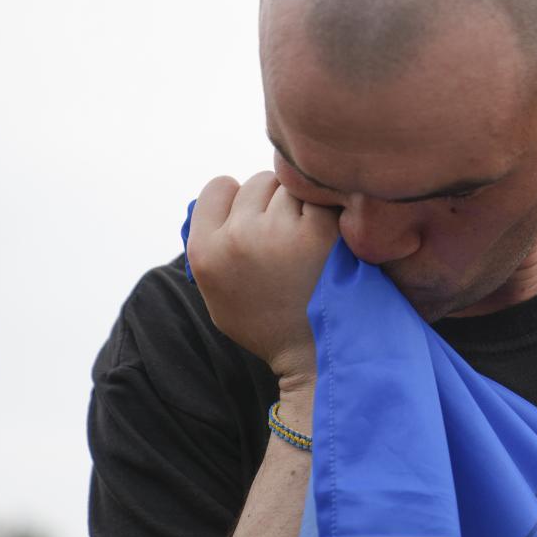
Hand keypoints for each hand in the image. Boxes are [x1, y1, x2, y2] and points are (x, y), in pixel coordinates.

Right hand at [185, 172, 339, 388]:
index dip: (239, 198)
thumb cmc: (269, 322)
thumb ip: (212, 242)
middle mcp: (238, 238)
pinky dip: (330, 211)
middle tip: (291, 234)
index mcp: (205, 251)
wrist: (315, 354)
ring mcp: (279, 233)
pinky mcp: (321, 232)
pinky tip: (331, 240)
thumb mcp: (218, 291)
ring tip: (311, 241)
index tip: (255, 218)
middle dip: (276, 200)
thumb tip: (224, 196)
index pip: (219, 187)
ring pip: (292, 186)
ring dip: (305, 203)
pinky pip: (321, 197)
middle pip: (259, 182)